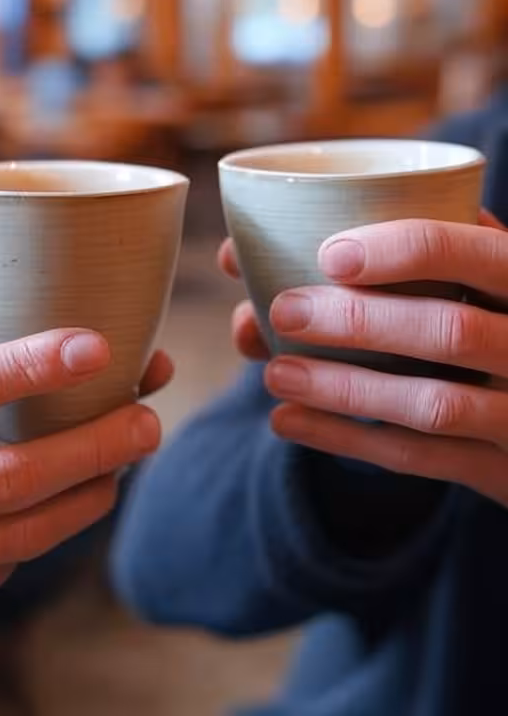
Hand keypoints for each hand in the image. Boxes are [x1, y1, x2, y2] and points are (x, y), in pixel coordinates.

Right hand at [0, 329, 164, 672]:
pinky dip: (39, 535)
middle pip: (4, 477)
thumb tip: (25, 357)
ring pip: (12, 536)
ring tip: (124, 459)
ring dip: (84, 495)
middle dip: (92, 445)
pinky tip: (63, 504)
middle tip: (147, 416)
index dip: (29, 365)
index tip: (95, 345)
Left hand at [221, 214, 507, 505]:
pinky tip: (287, 422)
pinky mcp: (500, 468)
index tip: (328, 253)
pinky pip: (420, 458)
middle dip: (357, 321)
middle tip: (280, 310)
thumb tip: (236, 252)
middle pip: (448, 330)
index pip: (472, 252)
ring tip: (274, 374)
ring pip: (431, 403)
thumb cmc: (477, 314)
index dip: (402, 250)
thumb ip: (385, 252)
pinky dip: (346, 439)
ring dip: (343, 388)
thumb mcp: (462, 273)